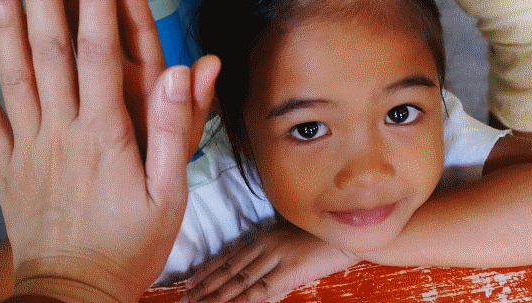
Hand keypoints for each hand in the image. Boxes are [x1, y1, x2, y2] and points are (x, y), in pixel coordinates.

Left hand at [0, 0, 218, 302]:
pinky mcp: (7, 165)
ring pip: (14, 71)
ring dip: (5, 19)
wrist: (75, 291)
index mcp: (106, 134)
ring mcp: (29, 145)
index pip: (101, 51)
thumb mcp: (170, 195)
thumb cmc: (128, 246)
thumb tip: (182, 76)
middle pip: (51, 47)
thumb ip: (172, 132)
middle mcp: (62, 130)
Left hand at [184, 221, 357, 302]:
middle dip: (205, 286)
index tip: (190, 282)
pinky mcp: (289, 270)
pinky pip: (260, 289)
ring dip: (216, 296)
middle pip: (228, 270)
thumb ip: (270, 254)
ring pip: (239, 280)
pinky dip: (242, 299)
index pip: (228, 257)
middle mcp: (264, 246)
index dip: (207, 271)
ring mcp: (275, 258)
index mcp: (263, 237)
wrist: (347, 234)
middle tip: (185, 298)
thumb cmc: (320, 238)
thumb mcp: (289, 241)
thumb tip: (254, 270)